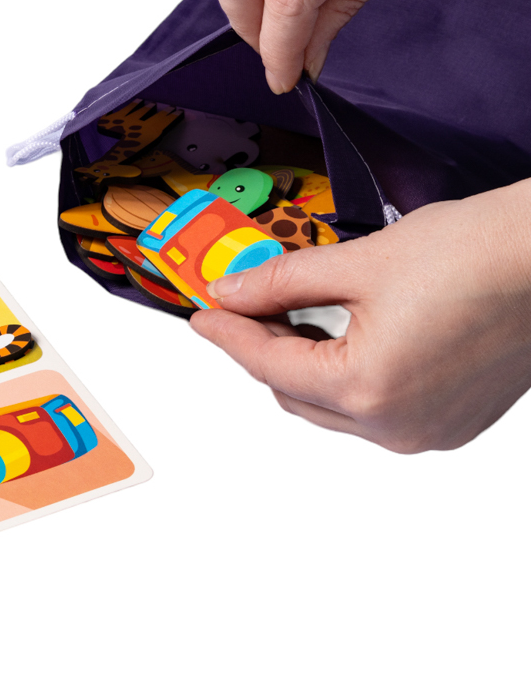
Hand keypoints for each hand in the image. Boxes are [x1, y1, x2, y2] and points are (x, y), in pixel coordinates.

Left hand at [188, 179, 530, 450]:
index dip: (228, 334)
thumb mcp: (360, 261)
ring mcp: (427, 430)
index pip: (268, 363)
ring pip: (332, 407)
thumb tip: (234, 290)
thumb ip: (283, 282)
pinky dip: (348, 377)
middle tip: (243, 306)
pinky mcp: (452, 421)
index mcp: (368, 390)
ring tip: (291, 314)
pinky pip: (375, 408)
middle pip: (295, 393)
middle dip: (263, 349)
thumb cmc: (480, 254)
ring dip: (304, 365)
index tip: (205, 315)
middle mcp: (397, 426)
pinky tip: (344, 336)